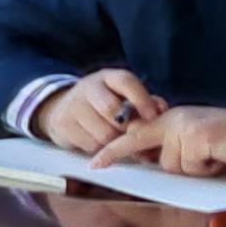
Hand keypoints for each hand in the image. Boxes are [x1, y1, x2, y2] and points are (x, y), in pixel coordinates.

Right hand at [35, 68, 162, 155]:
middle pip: (111, 109)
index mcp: (108, 78)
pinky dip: (100, 149)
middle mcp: (88, 87)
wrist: (64, 109)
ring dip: (114, 141)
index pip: (125, 81)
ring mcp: (73, 105)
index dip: (141, 99)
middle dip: (125, 126)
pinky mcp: (63, 124)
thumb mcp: (125, 97)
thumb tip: (162, 110)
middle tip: (131, 133)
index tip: (153, 117)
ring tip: (116, 139)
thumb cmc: (105, 104)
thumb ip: (147, 102)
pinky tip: (99, 142)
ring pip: (102, 132)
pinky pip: (90, 145)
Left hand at [98, 103, 225, 178]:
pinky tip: (219, 158)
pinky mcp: (196, 138)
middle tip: (119, 163)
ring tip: (212, 158)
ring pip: (172, 166)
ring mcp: (184, 128)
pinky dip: (206, 169)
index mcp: (172, 119)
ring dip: (193, 169)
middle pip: (145, 147)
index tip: (95, 163)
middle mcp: (174, 120)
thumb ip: (171, 147)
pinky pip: (190, 168)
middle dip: (136, 156)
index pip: (136, 134)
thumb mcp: (194, 142)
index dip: (115, 149)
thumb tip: (150, 161)